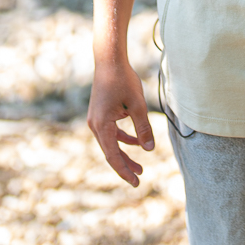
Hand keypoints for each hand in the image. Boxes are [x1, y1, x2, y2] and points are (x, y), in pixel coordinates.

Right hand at [86, 63, 155, 186]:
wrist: (109, 61)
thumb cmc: (124, 81)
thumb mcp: (138, 105)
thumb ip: (143, 128)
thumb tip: (149, 149)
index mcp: (102, 125)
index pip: (113, 156)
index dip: (125, 171)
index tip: (136, 182)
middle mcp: (95, 125)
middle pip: (110, 152)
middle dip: (125, 166)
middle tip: (140, 179)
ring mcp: (96, 120)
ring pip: (111, 144)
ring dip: (125, 154)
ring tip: (140, 166)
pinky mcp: (101, 114)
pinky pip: (112, 133)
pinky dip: (123, 139)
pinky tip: (137, 143)